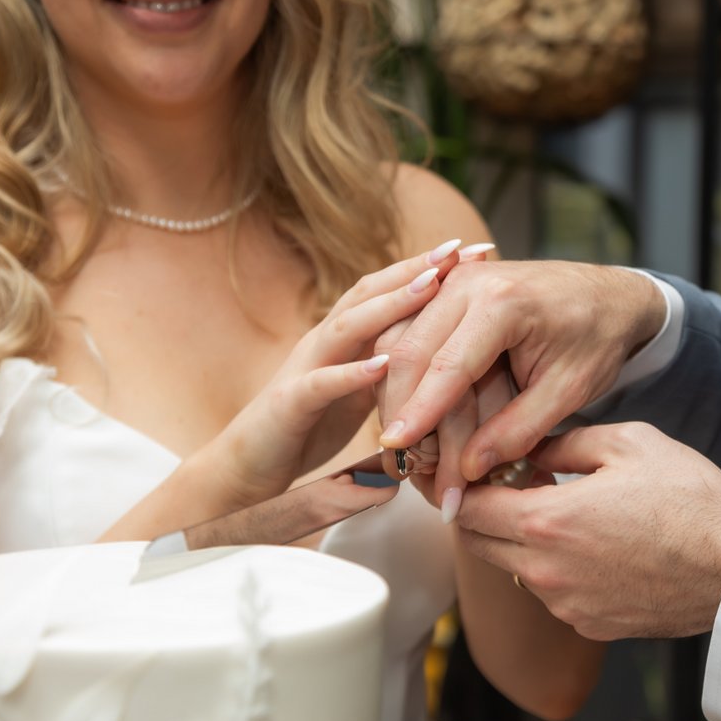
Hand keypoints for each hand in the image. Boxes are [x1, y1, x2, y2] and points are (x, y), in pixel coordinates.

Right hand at [202, 241, 461, 507]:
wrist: (242, 472)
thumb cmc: (304, 433)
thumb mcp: (361, 397)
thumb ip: (394, 374)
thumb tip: (445, 367)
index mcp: (345, 338)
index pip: (389, 291)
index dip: (431, 269)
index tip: (478, 252)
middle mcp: (324, 342)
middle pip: (371, 292)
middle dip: (417, 268)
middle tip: (461, 248)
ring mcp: (304, 368)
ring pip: (348, 326)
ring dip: (390, 304)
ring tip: (430, 285)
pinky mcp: (288, 405)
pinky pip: (321, 384)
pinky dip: (353, 373)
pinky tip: (385, 363)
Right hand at [375, 261, 665, 484]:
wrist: (608, 296)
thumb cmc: (596, 339)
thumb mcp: (569, 391)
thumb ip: (519, 430)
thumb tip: (469, 469)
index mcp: (503, 302)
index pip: (447, 365)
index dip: (419, 411)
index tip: (395, 448)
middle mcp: (468, 282)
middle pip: (409, 350)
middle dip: (400, 408)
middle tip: (402, 460)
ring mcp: (453, 282)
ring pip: (398, 340)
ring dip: (396, 393)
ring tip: (406, 443)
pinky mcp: (446, 292)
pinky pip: (408, 332)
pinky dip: (404, 375)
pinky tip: (407, 410)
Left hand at [453, 422, 720, 640]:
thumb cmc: (689, 500)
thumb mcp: (628, 442)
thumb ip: (563, 441)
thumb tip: (528, 446)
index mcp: (546, 522)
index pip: (468, 509)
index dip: (465, 486)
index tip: (479, 469)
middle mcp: (544, 572)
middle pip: (479, 544)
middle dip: (485, 513)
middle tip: (512, 485)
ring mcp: (565, 605)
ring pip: (515, 568)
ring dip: (523, 541)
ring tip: (566, 512)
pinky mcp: (589, 625)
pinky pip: (552, 593)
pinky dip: (558, 569)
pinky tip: (597, 546)